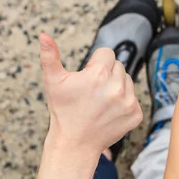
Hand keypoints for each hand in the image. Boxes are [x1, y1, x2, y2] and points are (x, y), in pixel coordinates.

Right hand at [38, 34, 142, 155]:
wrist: (75, 143)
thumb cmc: (63, 111)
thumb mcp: (53, 81)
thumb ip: (49, 56)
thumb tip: (43, 35)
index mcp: (99, 74)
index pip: (107, 53)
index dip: (95, 64)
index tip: (87, 77)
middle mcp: (117, 87)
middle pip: (118, 66)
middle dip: (106, 75)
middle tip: (92, 92)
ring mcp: (128, 102)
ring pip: (127, 81)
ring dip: (116, 87)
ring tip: (100, 102)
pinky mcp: (135, 114)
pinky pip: (134, 99)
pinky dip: (124, 103)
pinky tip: (109, 112)